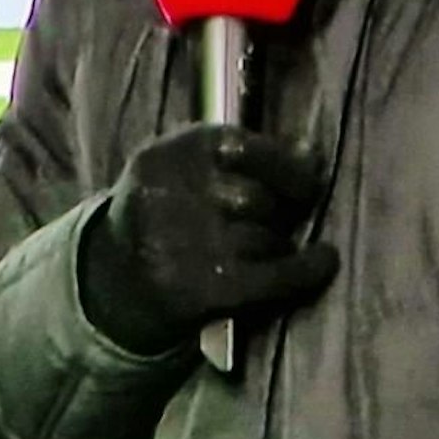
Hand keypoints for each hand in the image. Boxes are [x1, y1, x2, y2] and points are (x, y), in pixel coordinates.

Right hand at [78, 123, 337, 354]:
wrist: (114, 280)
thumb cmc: (166, 211)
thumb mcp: (186, 168)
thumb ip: (244, 155)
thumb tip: (314, 153)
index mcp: (168, 155)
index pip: (242, 147)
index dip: (285, 164)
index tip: (307, 176)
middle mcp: (169, 197)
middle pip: (257, 198)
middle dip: (281, 208)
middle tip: (284, 216)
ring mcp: (181, 246)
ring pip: (265, 239)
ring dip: (279, 242)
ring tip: (273, 244)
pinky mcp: (198, 290)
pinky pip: (273, 277)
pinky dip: (306, 269)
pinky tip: (323, 260)